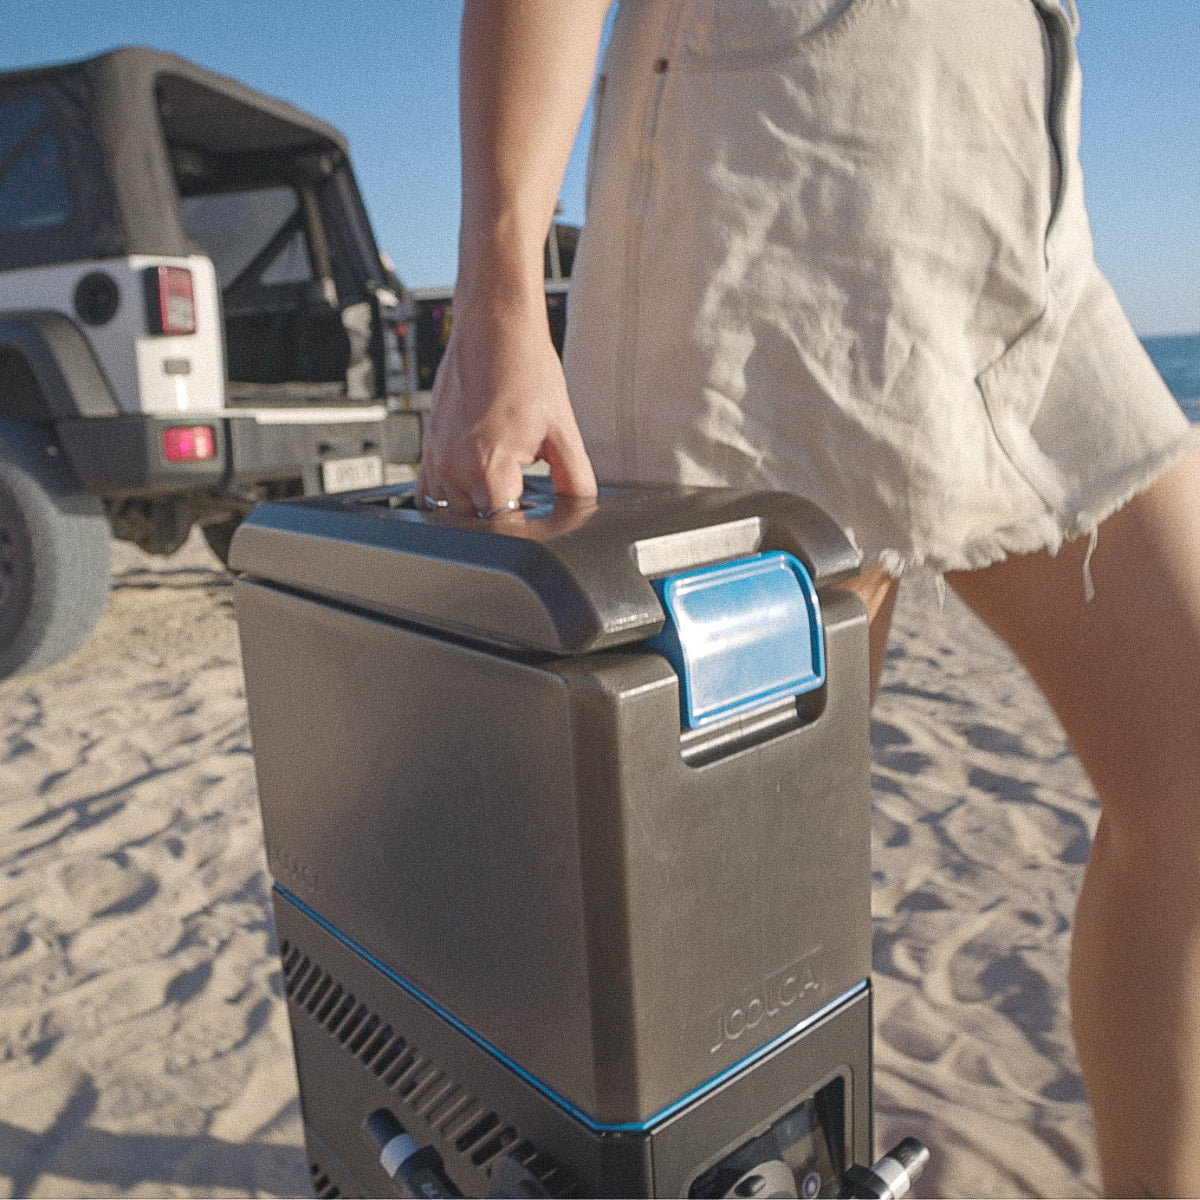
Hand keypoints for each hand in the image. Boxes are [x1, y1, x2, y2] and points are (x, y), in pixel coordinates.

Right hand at [415, 298, 596, 514]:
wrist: (496, 329)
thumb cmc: (526, 370)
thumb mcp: (563, 430)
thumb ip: (576, 479)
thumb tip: (581, 509)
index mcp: (487, 465)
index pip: (504, 526)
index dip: (528, 527)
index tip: (542, 514)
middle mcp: (454, 466)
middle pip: (478, 522)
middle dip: (504, 515)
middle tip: (528, 490)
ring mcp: (435, 457)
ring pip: (453, 511)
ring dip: (478, 506)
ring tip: (505, 478)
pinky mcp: (428, 447)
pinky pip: (431, 491)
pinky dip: (452, 494)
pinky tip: (476, 478)